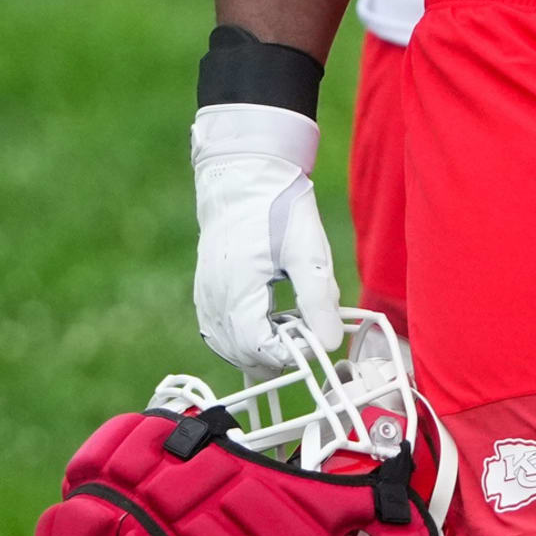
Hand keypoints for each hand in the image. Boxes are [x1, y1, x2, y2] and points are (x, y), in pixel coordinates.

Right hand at [191, 104, 341, 371]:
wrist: (243, 178)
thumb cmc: (278, 209)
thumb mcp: (308, 254)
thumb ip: (318, 301)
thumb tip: (330, 343)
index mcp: (236, 294)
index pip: (259, 352)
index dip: (292, 354)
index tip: (317, 335)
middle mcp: (213, 302)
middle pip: (243, 357)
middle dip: (280, 355)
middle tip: (310, 330)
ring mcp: (206, 298)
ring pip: (230, 348)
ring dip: (263, 348)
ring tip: (294, 322)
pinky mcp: (206, 293)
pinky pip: (222, 332)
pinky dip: (246, 338)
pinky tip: (272, 320)